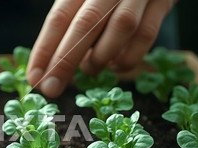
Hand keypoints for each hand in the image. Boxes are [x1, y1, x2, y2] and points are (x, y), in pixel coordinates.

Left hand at [27, 0, 175, 97]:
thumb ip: (69, 21)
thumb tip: (48, 66)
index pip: (59, 17)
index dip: (44, 49)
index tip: (34, 77)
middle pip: (85, 24)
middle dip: (65, 62)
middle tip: (51, 89)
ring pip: (120, 28)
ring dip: (100, 58)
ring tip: (90, 68)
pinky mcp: (163, 2)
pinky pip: (147, 34)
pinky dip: (129, 57)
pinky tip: (116, 64)